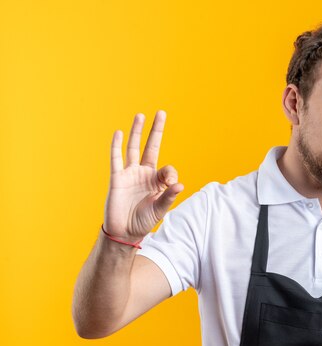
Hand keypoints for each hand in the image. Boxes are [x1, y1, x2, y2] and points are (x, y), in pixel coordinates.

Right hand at [104, 110, 182, 240]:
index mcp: (158, 181)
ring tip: (140, 115)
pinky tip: (119, 132)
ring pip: (133, 148)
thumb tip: (180, 185)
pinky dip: (117, 146)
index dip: (170, 173)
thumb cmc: (144, 221)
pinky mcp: (117, 178)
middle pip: (150, 146)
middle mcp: (144, 173)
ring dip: (137, 132)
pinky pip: (116, 158)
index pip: (167, 168)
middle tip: (161, 112)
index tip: (171, 184)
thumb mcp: (160, 209)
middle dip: (155, 130)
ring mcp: (130, 174)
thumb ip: (169, 196)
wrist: (124, 231)